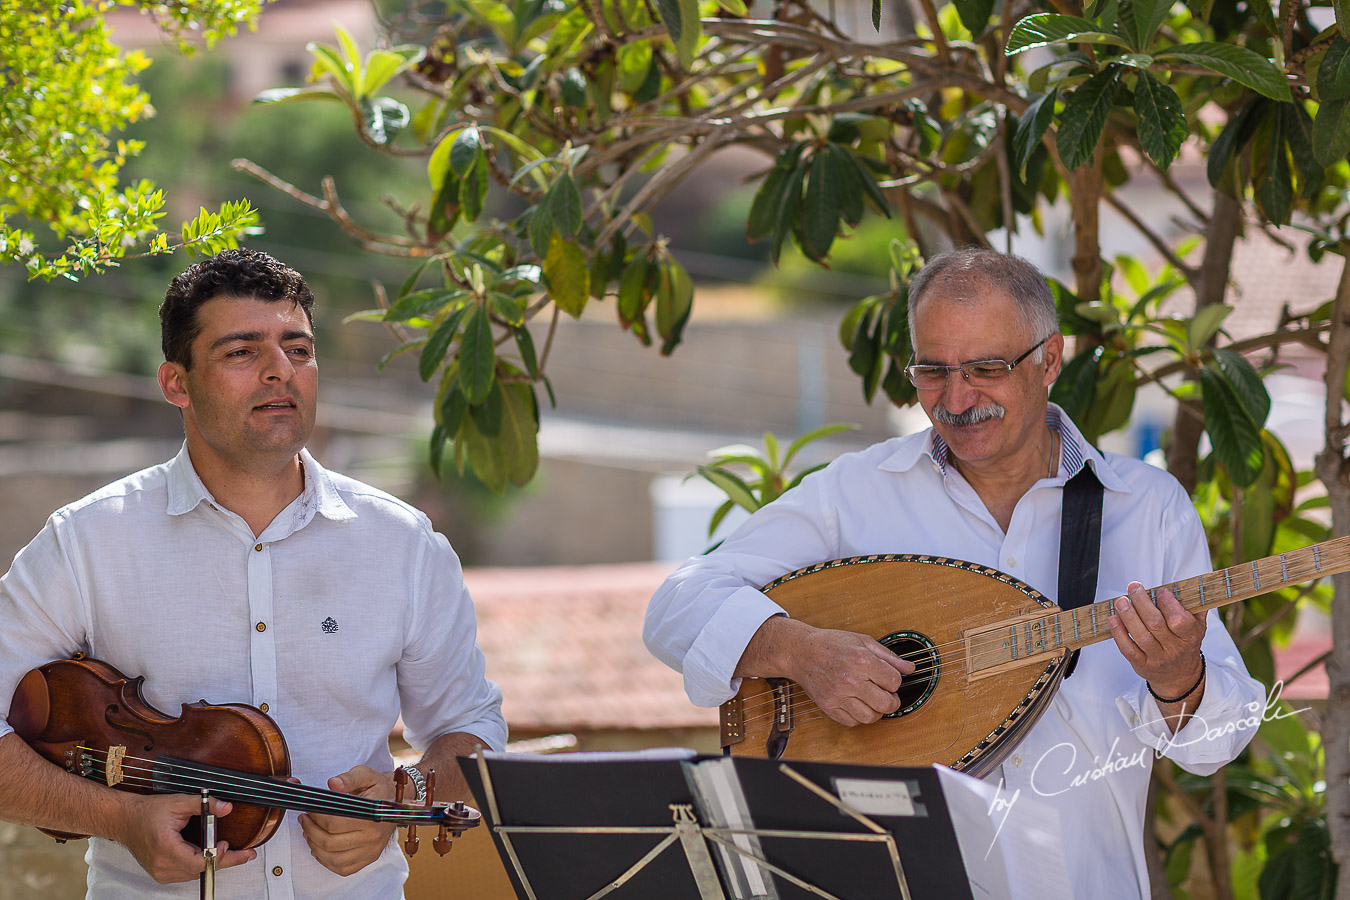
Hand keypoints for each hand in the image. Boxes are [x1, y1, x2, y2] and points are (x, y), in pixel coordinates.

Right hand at [120, 794, 254, 883]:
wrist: (126, 821)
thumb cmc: (149, 812)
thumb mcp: (178, 802)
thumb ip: (205, 804)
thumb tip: (227, 807)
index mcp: (165, 847)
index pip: (197, 862)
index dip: (216, 856)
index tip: (228, 844)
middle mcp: (162, 864)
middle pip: (201, 870)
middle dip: (226, 861)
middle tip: (247, 854)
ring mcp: (161, 872)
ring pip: (196, 873)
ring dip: (214, 863)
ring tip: (234, 853)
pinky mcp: (162, 874)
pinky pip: (188, 873)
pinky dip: (201, 864)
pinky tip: (212, 855)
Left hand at [299, 766, 396, 876]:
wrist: (396, 802)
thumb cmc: (378, 788)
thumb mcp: (366, 775)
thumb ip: (349, 778)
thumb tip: (333, 784)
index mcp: (372, 816)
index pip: (334, 823)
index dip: (316, 818)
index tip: (309, 810)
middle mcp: (373, 837)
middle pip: (330, 843)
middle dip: (311, 831)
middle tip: (305, 821)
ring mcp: (372, 850)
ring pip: (334, 859)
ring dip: (315, 848)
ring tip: (310, 834)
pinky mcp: (369, 858)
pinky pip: (343, 869)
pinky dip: (327, 862)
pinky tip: (321, 850)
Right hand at [743, 617, 915, 726]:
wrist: (800, 652)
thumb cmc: (831, 644)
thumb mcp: (862, 641)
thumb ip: (888, 656)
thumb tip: (910, 668)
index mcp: (862, 660)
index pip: (894, 682)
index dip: (895, 681)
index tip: (888, 678)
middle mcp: (851, 680)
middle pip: (886, 704)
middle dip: (892, 701)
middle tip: (887, 695)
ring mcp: (838, 695)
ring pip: (871, 717)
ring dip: (876, 710)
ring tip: (871, 699)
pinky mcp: (829, 706)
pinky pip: (852, 722)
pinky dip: (858, 716)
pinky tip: (856, 703)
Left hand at [1108, 581, 1205, 698]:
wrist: (1180, 676)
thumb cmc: (1185, 644)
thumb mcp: (1198, 627)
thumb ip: (1195, 607)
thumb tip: (1191, 586)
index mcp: (1189, 636)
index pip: (1179, 619)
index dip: (1168, 603)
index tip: (1159, 591)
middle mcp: (1173, 648)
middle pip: (1155, 624)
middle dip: (1142, 603)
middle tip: (1133, 587)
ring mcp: (1157, 658)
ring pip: (1141, 636)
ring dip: (1128, 616)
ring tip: (1121, 601)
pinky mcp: (1142, 665)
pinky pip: (1128, 649)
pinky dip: (1119, 634)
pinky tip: (1113, 620)